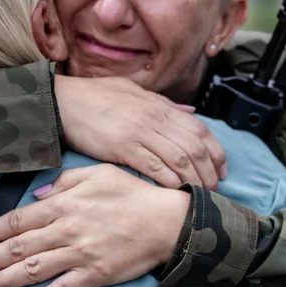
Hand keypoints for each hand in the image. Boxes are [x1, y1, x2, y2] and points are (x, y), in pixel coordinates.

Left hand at [0, 164, 190, 286]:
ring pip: (35, 270)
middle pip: (20, 247)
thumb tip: (36, 196)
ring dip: (6, 280)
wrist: (168, 221)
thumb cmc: (134, 194)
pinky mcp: (96, 274)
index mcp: (66, 204)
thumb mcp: (98, 174)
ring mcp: (81, 254)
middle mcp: (68, 230)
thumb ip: (64, 181)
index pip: (19, 219)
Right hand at [55, 75, 226, 189]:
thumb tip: (190, 111)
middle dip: (209, 171)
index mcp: (160, 105)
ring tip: (200, 195)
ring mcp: (141, 131)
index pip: (200, 129)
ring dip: (194, 179)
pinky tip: (176, 191)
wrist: (63, 101)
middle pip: (195, 147)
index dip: (216, 152)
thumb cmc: (96, 96)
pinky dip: (170, 181)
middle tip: (214, 189)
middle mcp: (156, 117)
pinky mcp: (123, 146)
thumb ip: (164, 103)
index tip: (221, 170)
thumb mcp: (135, 91)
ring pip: (180, 159)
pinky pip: (155, 167)